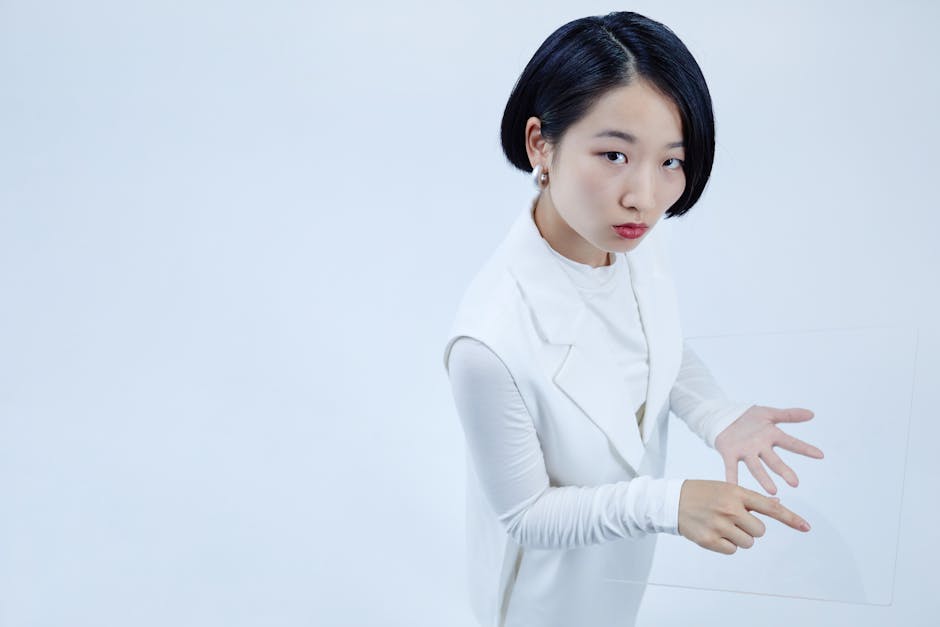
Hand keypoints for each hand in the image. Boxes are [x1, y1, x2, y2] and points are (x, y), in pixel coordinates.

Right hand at [678, 479, 810, 554]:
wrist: (671, 501)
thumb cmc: (701, 493)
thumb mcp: (725, 488)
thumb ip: (749, 498)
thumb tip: (776, 505)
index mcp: (736, 493)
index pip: (770, 508)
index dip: (791, 518)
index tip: (806, 527)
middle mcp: (730, 508)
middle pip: (760, 531)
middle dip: (750, 528)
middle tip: (733, 520)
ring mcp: (720, 525)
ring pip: (748, 542)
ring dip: (738, 537)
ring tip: (721, 526)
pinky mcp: (710, 540)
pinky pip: (732, 550)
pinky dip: (726, 544)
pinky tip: (714, 533)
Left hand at [715, 405, 823, 494]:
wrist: (723, 416)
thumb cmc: (748, 417)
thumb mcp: (769, 413)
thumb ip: (789, 415)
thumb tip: (812, 413)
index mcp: (770, 436)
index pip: (791, 443)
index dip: (805, 448)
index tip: (820, 455)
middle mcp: (760, 447)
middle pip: (774, 461)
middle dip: (784, 471)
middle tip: (795, 483)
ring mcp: (745, 452)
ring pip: (756, 467)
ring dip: (764, 479)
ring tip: (772, 491)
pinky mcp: (729, 453)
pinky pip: (731, 467)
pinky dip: (732, 478)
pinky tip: (733, 487)